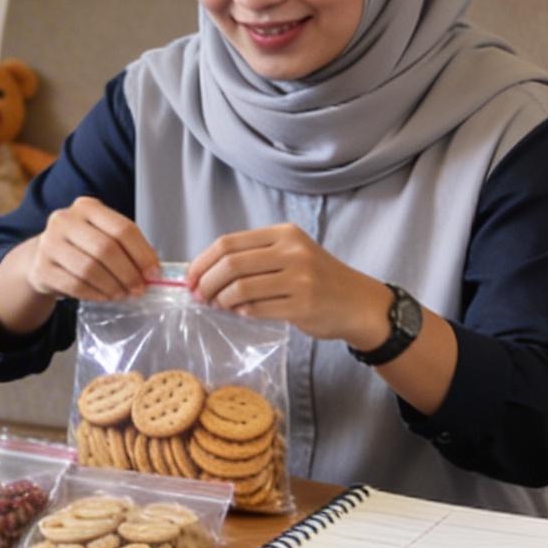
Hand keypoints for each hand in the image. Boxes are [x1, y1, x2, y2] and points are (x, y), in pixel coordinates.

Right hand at [17, 197, 159, 303]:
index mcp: (87, 207)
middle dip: (128, 272)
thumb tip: (153, 272)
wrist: (42, 256)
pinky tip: (106, 296)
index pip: (122, 229)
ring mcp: (49, 243)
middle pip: (106, 248)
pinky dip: (95, 294)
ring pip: (89, 269)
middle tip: (139, 288)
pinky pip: (75, 285)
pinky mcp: (42, 268)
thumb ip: (126, 248)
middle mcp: (65, 220)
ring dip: (112, 286)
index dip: (142, 253)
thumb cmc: (82, 246)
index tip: (154, 272)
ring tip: (123, 294)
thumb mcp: (102, 235)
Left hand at [186, 225, 392, 348]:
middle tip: (198, 296)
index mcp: (284, 234)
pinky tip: (242, 313)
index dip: (202, 262)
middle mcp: (292, 251)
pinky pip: (257, 309)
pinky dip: (242, 312)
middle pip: (230, 264)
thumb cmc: (318, 279)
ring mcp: (299, 278)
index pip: (228, 243)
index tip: (190, 277)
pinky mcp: (302, 305)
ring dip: (221, 300)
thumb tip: (205, 271)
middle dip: (206, 282)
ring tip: (218, 306)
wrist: (357, 302)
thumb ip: (255, 257)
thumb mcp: (291, 254)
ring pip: (240, 288)